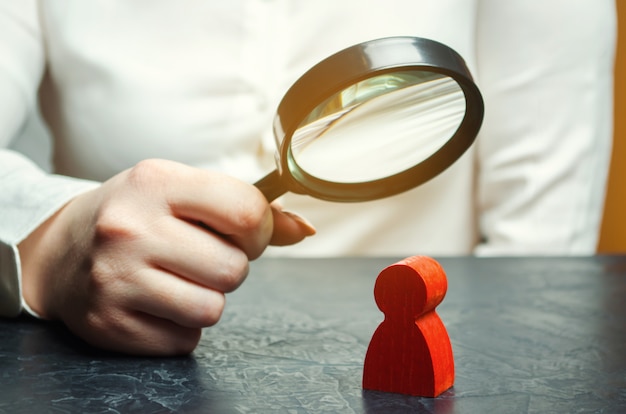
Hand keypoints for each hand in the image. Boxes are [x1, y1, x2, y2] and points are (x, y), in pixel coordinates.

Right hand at [19, 159, 314, 354]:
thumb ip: (248, 209)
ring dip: (207, 299)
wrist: (62, 251)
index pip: (247, 211)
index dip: (259, 229)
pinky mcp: (109, 324)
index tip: (243, 232)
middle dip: (230, 267)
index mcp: (156, 182)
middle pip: (234, 269)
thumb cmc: (139, 215)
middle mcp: (129, 229)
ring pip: (212, 309)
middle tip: (200, 257)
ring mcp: (115, 279)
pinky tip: (156, 302)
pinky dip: (181, 325)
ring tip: (178, 280)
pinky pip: (184, 339)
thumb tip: (305, 230)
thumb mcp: (185, 193)